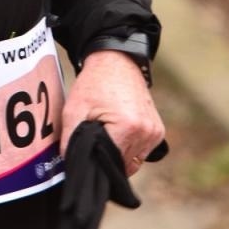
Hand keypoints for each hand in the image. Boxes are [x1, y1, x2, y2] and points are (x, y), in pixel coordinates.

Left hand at [60, 51, 164, 176]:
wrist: (116, 62)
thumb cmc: (94, 85)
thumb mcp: (73, 111)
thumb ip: (70, 142)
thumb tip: (70, 166)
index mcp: (127, 128)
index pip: (110, 166)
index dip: (96, 163)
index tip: (88, 153)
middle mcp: (146, 132)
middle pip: (123, 166)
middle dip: (108, 158)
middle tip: (97, 140)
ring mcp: (155, 132)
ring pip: (134, 162)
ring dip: (120, 154)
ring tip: (108, 133)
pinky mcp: (158, 131)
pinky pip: (142, 152)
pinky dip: (130, 147)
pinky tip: (119, 131)